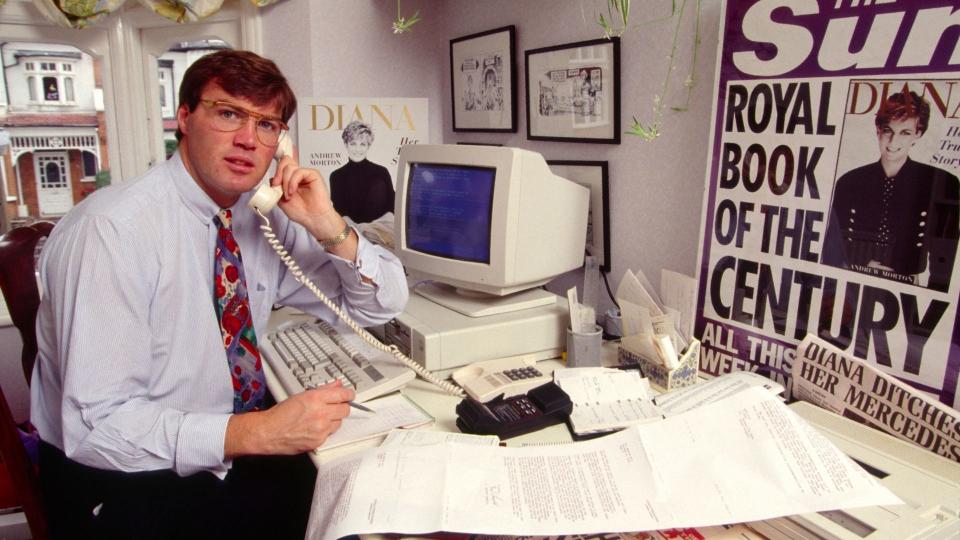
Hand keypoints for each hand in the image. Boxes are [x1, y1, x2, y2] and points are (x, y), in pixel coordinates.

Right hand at [225, 380, 354, 456]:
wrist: (268, 432)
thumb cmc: (281, 414)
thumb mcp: (302, 395)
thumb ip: (323, 390)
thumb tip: (337, 384)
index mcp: (316, 398)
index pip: (343, 394)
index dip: (348, 394)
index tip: (349, 395)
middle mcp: (321, 413)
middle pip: (345, 409)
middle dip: (341, 407)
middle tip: (334, 407)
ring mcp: (321, 429)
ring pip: (339, 423)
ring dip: (334, 420)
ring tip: (320, 418)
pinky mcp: (319, 441)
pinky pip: (330, 434)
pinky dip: (325, 431)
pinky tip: (314, 428)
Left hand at [271, 145, 343, 240]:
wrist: (312, 218)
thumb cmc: (300, 211)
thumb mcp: (280, 199)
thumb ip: (276, 187)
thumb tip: (272, 178)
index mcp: (290, 178)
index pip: (282, 164)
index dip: (277, 165)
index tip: (274, 176)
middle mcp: (297, 174)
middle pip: (284, 161)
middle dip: (278, 173)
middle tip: (277, 186)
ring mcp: (305, 173)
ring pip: (289, 167)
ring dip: (285, 182)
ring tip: (288, 195)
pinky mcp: (313, 174)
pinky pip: (298, 171)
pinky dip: (292, 182)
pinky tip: (292, 192)